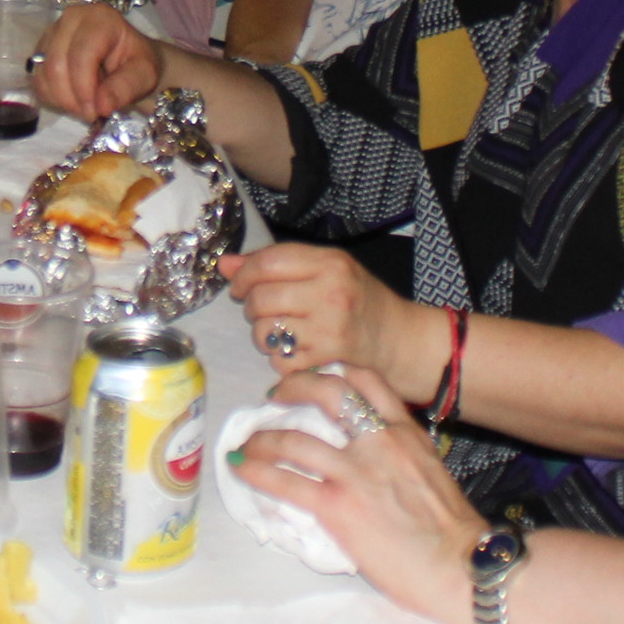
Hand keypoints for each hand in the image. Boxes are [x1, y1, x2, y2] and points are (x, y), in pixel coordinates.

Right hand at [32, 2, 163, 120]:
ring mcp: (52, 32)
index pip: (80, 56)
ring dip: (62, 100)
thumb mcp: (145, 75)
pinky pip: (37, 80)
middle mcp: (71, 18)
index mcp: (100, 18)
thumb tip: (101, 106)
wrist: (130, 61)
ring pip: (43, 74)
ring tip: (86, 105)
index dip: (84, 89)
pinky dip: (53, 97)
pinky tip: (74, 98)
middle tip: (91, 114)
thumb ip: (126, 88)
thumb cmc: (138, 64)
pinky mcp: (41, 49)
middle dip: (72, 98)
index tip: (95, 113)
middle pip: (55, 66)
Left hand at [223, 243, 425, 390]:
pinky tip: (296, 352)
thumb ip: (277, 264)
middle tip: (263, 312)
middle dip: (251, 308)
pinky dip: (280, 360)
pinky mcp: (328, 359)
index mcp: (330, 262)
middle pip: (261, 298)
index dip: (244, 275)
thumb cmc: (359, 301)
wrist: (399, 339)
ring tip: (280, 332)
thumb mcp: (327, 270)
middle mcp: (330, 292)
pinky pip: (279, 361)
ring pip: (265, 331)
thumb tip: (224, 265)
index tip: (239, 286)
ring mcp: (330, 327)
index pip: (268, 262)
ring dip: (263, 335)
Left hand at [230, 364, 484, 623]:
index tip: (313, 378)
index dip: (332, 372)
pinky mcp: (336, 505)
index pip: (366, 380)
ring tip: (250, 443)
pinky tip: (243, 469)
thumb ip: (400, 457)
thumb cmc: (452, 533)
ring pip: (294, 439)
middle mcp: (379, 442)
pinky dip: (257, 472)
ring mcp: (356, 472)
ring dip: (264, 438)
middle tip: (274, 398)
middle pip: (326, 393)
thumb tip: (368, 460)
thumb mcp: (430, 473)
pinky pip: (284, 480)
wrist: (461, 567)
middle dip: (293, 388)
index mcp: (406, 433)